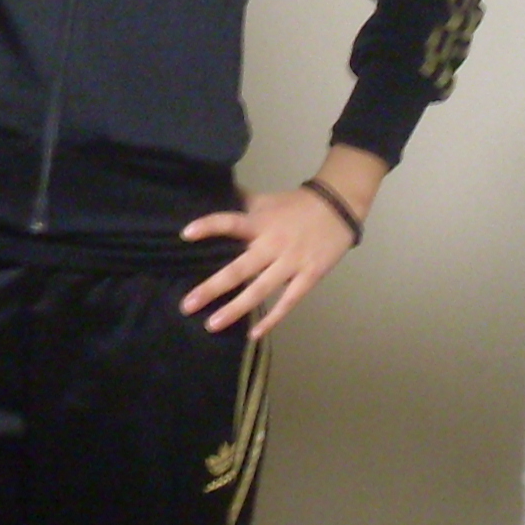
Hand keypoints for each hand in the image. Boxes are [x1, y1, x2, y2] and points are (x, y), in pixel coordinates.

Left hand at [180, 185, 358, 338]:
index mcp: (259, 223)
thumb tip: (213, 191)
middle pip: (239, 268)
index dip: (209, 226)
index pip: (230, 222)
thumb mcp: (265, 200)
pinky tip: (254, 333)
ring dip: (235, 309)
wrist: (339, 206)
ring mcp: (291, 263)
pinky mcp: (309, 276)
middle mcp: (272, 244)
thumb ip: (240, 201)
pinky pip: (288, 301)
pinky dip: (272, 318)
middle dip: (212, 288)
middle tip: (187, 305)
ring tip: (212, 325)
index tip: (186, 234)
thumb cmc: (296, 205)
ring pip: (259, 290)